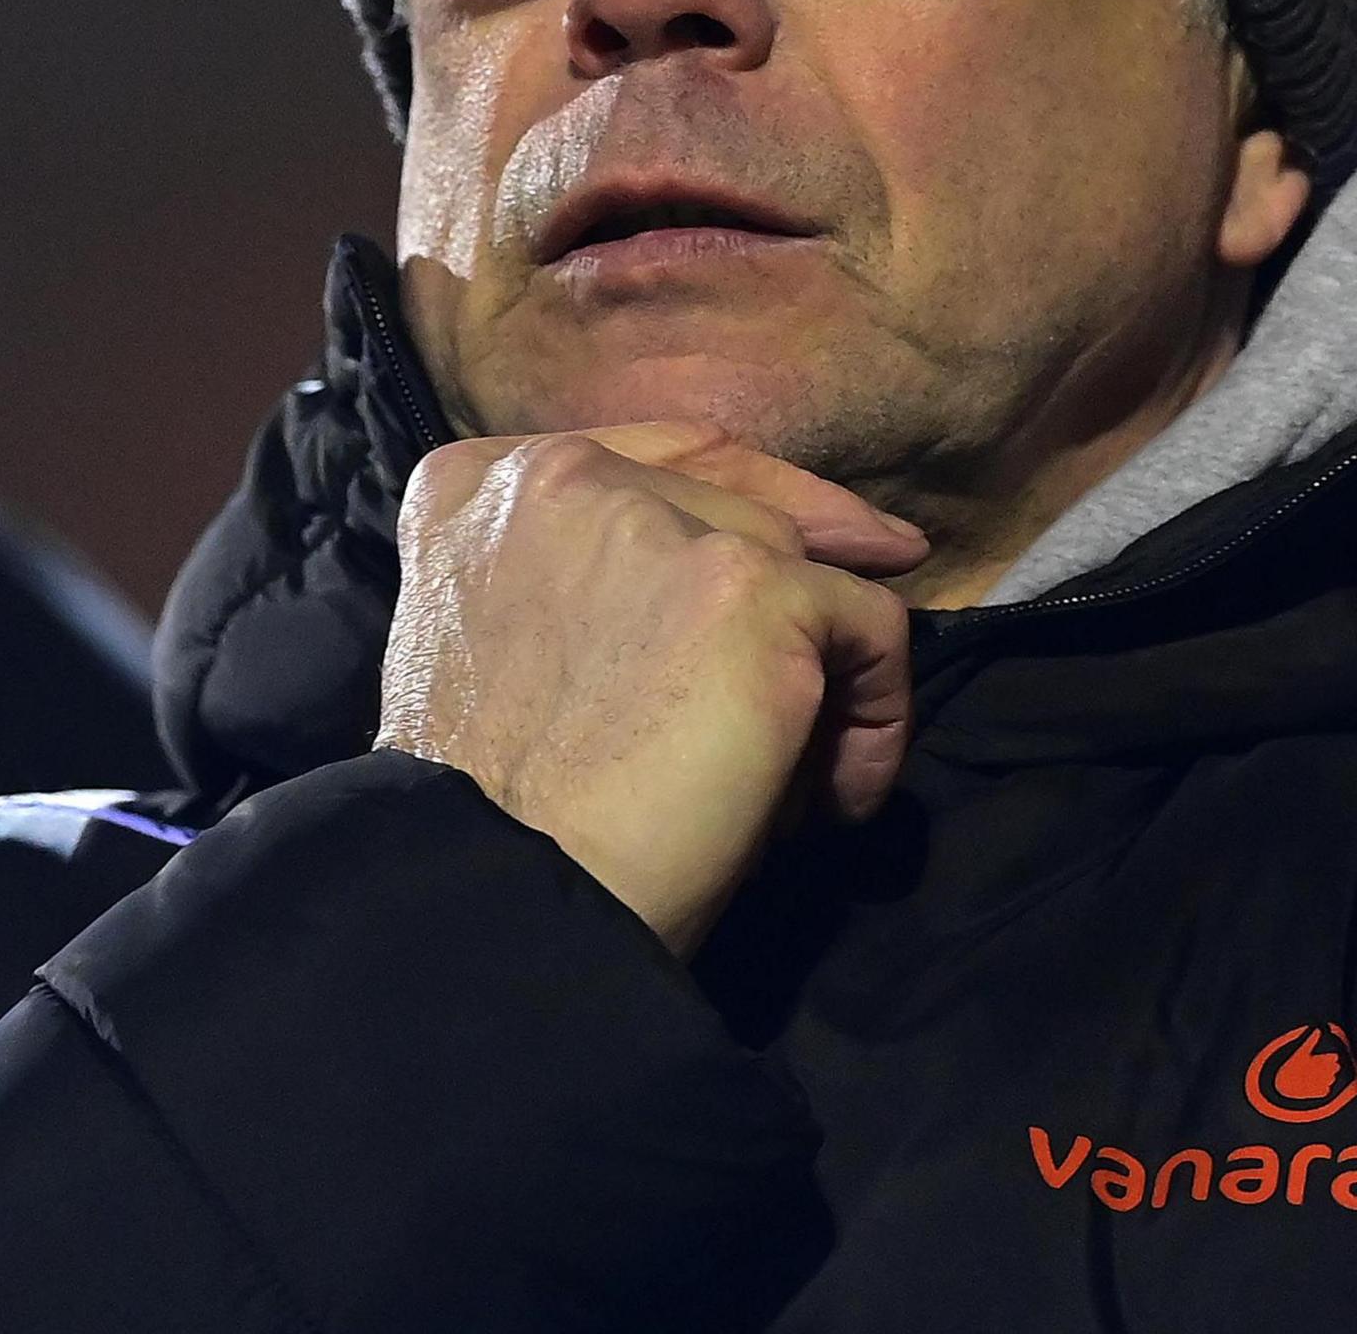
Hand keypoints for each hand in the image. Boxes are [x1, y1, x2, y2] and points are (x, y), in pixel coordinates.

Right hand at [375, 422, 926, 957]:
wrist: (500, 898)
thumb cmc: (493, 817)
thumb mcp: (500, 649)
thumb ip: (577, 580)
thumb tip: (727, 572)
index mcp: (480, 487)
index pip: (656, 459)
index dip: (754, 501)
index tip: (830, 545)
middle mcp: (562, 476)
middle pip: (742, 507)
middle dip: (793, 602)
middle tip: (808, 717)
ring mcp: (662, 524)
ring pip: (807, 568)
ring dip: (818, 678)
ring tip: (785, 789)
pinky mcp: (751, 586)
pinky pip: (871, 626)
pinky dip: (876, 716)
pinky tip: (828, 804)